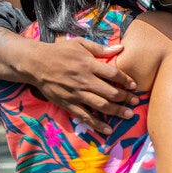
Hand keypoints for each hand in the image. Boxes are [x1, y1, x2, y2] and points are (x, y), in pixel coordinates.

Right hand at [24, 37, 138, 134]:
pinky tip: (108, 129)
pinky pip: (85, 116)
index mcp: (88, 64)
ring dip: (117, 111)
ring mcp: (76, 94)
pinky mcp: (68, 104)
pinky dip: (97, 124)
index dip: (125, 80)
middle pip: (110, 92)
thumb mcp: (80, 44)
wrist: (36, 64)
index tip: (134, 85)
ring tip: (129, 115)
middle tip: (136, 101)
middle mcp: (84, 80)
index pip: (113, 73)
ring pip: (100, 105)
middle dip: (125, 98)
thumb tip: (120, 48)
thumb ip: (100, 48)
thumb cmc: (60, 51)